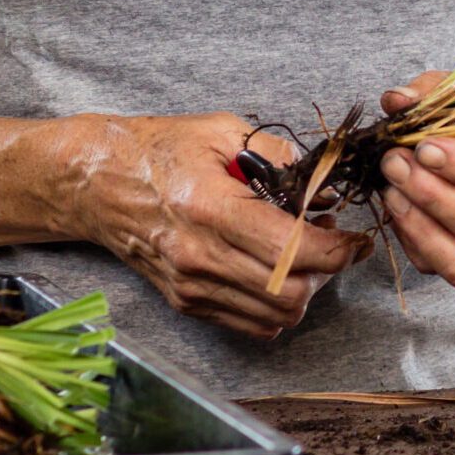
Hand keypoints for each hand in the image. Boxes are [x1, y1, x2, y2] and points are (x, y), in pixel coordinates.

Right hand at [69, 111, 375, 340]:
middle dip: (326, 272)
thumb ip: (278, 156)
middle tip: (331, 241)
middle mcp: (200, 257)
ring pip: (275, 317)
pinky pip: (251, 324)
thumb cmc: (159, 148)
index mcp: (211, 208)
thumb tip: (324, 186)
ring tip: (302, 255)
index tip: (355, 237)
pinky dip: (275, 306)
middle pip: (291, 294)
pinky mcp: (186, 302)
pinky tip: (274, 271)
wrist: (99, 182)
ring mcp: (191, 286)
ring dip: (304, 291)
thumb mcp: (221, 130)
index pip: (293, 251)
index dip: (338, 250)